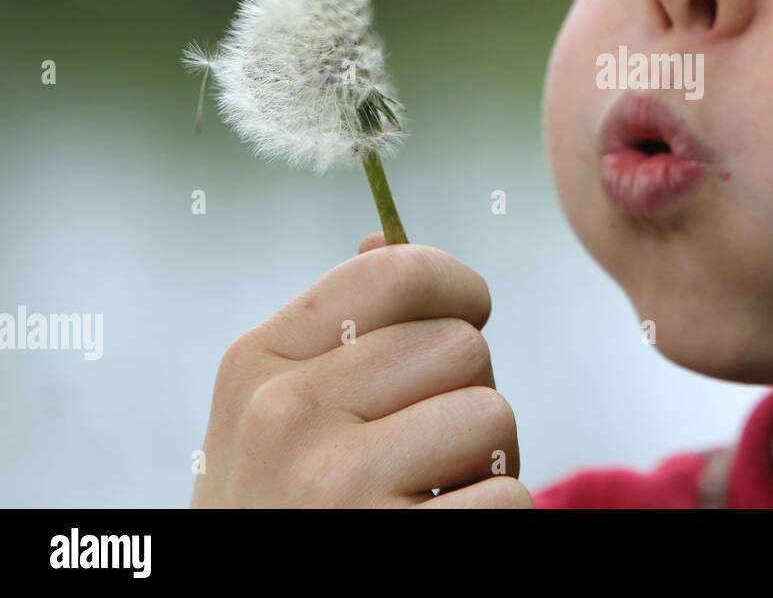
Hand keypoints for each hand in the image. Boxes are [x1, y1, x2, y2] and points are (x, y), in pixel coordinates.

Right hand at [190, 234, 531, 507]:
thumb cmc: (283, 510)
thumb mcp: (272, 416)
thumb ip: (334, 330)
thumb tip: (384, 231)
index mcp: (257, 362)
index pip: (399, 268)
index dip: (459, 287)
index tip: (468, 315)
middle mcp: (283, 414)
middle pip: (463, 344)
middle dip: (465, 393)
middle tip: (419, 450)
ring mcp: (335, 486)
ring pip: (495, 414)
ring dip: (483, 461)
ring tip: (424, 496)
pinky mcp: (395, 548)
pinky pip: (508, 496)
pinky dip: (491, 521)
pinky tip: (433, 536)